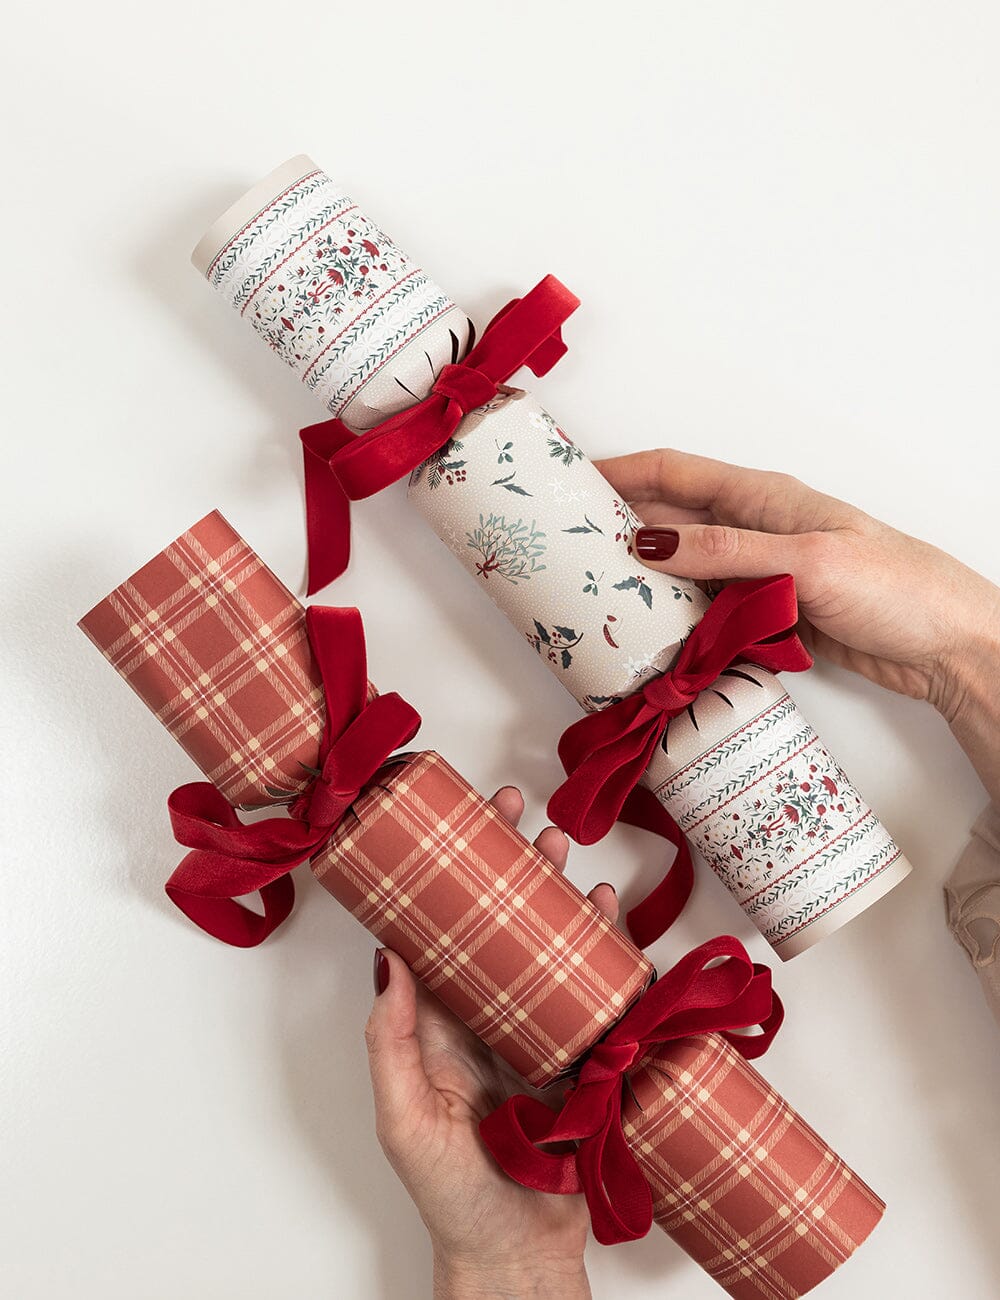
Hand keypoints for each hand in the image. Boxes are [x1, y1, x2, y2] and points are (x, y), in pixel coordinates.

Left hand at [365, 788, 614, 1299]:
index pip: (440, 931)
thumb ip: (390, 1042)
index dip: (449, 875)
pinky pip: (595, 987)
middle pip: (499, 922)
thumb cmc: (452, 1196)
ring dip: (555, 893)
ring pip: (549, 944)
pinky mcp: (583, 1051)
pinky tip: (606, 916)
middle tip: (518, 814)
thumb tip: (389, 959)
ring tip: (562, 851)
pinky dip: (603, 948)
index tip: (456, 826)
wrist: (519, 1257)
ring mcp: (538, 1030)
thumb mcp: (404, 1119)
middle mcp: (488, 1016)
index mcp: (438, 1024)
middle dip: (509, 865)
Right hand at [597, 448, 999, 800]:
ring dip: (644, 583)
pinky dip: (676, 623)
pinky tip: (649, 637)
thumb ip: (726, 551)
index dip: (621, 470)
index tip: (570, 481)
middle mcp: (754, 531)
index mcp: (764, 499)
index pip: (676, 471)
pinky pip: (706, 613)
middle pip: (670, 522)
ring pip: (683, 572)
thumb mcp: (805, 560)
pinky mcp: (765, 616)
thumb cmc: (897, 586)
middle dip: (618, 530)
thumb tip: (650, 541)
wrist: (948, 647)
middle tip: (566, 551)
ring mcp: (758, 575)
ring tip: (594, 599)